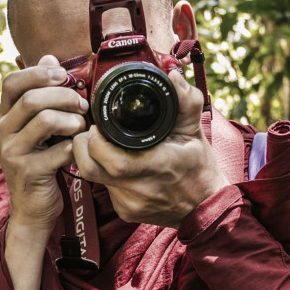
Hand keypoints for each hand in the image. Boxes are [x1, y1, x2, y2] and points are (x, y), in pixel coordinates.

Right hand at [0, 55, 88, 239]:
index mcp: (2, 117)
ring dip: (72, 121)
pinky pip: (59, 149)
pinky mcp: (28, 172)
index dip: (39, 72)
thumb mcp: (39, 127)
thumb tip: (49, 56)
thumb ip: (42, 93)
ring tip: (81, 128)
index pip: (12, 82)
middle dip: (65, 97)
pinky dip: (75, 146)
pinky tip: (79, 150)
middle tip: (82, 105)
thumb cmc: (42, 162)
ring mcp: (11, 153)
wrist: (33, 208)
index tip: (64, 75)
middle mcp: (0, 132)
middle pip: (32, 99)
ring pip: (45, 120)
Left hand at [72, 70, 227, 227]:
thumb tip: (173, 76)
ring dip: (94, 159)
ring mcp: (128, 204)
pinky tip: (121, 166)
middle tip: (95, 133)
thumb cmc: (200, 169)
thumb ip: (185, 101)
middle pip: (87, 166)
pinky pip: (106, 190)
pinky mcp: (125, 213)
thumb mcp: (195, 131)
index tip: (100, 124)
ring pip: (93, 179)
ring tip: (106, 146)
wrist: (205, 208)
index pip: (103, 153)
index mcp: (152, 165)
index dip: (94, 136)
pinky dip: (108, 175)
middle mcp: (136, 188)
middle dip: (83, 146)